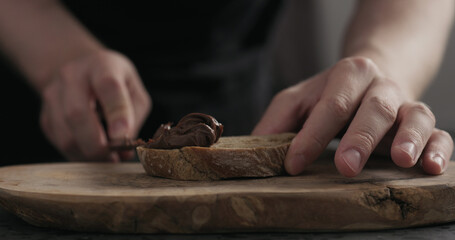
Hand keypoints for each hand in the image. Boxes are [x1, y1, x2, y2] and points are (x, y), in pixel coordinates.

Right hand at [39, 50, 150, 161]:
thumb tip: (124, 150)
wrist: (82, 70)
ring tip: (107, 158)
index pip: (108, 86)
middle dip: (97, 144)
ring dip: (88, 154)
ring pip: (65, 134)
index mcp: (102, 65)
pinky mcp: (45, 115)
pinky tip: (93, 153)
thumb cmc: (116, 83)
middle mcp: (72, 76)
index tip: (123, 137)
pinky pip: (59, 142)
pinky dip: (78, 154)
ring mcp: (53, 94)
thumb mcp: (135, 91)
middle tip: (114, 157)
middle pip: (77, 113)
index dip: (117, 113)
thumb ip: (134, 118)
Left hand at [253, 57, 452, 176]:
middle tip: (345, 166)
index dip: (312, 135)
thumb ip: (277, 121)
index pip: (330, 105)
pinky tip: (431, 167)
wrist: (373, 76)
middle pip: (374, 108)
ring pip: (415, 116)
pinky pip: (440, 133)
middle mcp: (380, 88)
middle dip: (360, 138)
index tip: (294, 164)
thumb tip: (253, 147)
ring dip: (409, 138)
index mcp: (348, 76)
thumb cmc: (331, 94)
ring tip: (401, 160)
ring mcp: (406, 105)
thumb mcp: (299, 100)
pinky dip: (439, 149)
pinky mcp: (424, 124)